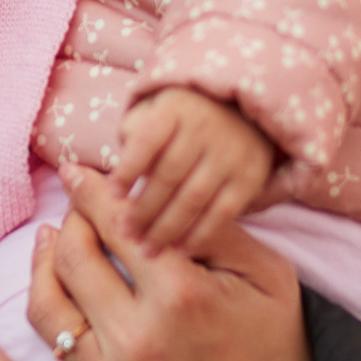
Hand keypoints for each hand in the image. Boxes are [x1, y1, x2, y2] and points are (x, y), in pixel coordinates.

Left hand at [0, 162, 314, 360]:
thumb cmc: (273, 345)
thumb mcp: (265, 273)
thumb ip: (210, 227)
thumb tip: (148, 190)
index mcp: (180, 295)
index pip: (114, 223)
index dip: (92, 190)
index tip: (77, 171)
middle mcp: (135, 340)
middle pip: (72, 259)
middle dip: (70, 224)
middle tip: (75, 213)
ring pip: (45, 312)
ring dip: (39, 270)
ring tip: (48, 246)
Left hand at [112, 87, 275, 253]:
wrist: (241, 115)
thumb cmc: (179, 122)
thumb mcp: (153, 113)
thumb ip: (131, 137)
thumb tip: (110, 176)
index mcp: (174, 109)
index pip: (147, 140)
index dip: (128, 169)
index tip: (111, 195)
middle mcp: (205, 128)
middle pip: (169, 175)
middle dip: (143, 209)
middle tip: (125, 234)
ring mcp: (231, 153)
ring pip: (194, 198)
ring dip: (167, 229)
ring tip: (146, 249)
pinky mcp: (250, 178)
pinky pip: (222, 212)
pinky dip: (199, 234)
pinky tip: (180, 250)